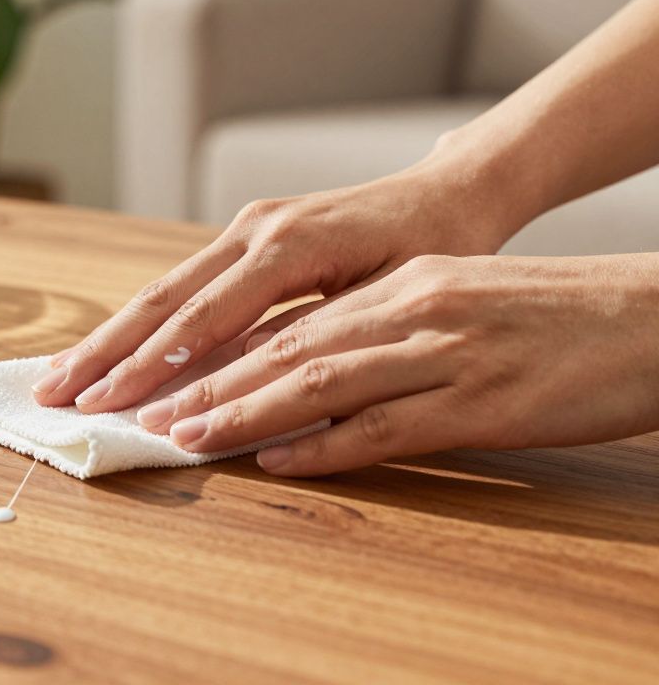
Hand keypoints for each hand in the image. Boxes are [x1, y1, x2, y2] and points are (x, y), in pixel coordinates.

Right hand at [33, 161, 519, 412]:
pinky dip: (141, 322)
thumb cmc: (436, 248)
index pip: (203, 318)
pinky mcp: (243, 237)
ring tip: (61, 376)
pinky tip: (110, 350)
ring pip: (162, 290)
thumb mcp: (390, 297)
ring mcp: (244, 229)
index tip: (108, 405)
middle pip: (162, 300)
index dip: (151, 367)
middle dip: (104, 352)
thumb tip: (243, 387)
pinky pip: (182, 284)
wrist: (448, 192)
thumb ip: (313, 336)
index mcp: (289, 244)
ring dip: (109, 338)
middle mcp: (254, 230)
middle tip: (52, 393)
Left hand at [142, 253, 658, 475]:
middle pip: (283, 347)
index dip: (213, 351)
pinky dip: (325, 446)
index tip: (155, 377)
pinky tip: (278, 460)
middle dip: (202, 380)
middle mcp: (408, 310)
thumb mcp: (453, 307)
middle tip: (139, 409)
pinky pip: (387, 426)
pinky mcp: (481, 401)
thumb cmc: (549, 318)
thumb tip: (308, 371)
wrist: (649, 318)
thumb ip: (380, 332)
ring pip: (319, 381)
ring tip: (185, 435)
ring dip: (242, 411)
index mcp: (398, 288)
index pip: (284, 322)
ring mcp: (442, 353)